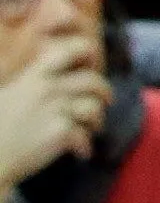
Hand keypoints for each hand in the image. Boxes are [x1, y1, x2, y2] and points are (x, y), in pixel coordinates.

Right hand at [0, 34, 110, 190]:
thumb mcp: (10, 94)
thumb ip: (34, 82)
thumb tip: (63, 78)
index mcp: (34, 76)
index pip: (73, 49)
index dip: (90, 54)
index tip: (92, 67)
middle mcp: (46, 89)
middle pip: (93, 81)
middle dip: (105, 93)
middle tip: (107, 101)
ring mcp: (54, 110)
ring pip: (94, 108)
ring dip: (97, 121)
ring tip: (92, 129)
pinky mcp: (59, 132)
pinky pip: (85, 135)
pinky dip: (85, 146)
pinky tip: (80, 153)